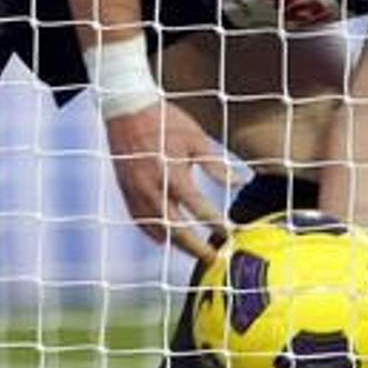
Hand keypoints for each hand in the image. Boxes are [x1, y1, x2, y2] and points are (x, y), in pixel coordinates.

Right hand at [103, 99, 228, 262]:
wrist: (127, 110)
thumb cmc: (166, 121)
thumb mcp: (197, 139)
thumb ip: (216, 165)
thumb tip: (241, 182)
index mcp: (173, 173)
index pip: (198, 208)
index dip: (215, 223)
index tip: (229, 234)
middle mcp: (153, 187)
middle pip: (176, 228)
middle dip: (195, 246)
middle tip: (212, 257)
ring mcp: (136, 192)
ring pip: (156, 229)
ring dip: (176, 243)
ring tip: (193, 251)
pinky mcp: (126, 190)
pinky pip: (139, 220)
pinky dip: (153, 233)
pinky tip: (165, 239)